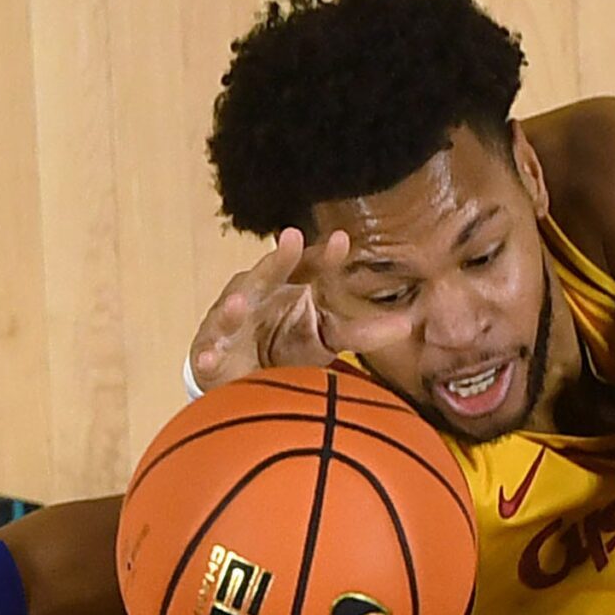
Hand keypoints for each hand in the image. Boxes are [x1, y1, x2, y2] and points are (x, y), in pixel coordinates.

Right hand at [187, 228, 400, 389]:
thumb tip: (408, 324)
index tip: (344, 241)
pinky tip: (208, 360)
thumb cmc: (286, 346)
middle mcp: (256, 295)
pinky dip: (206, 356)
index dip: (324, 256)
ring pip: (231, 310)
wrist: (243, 375)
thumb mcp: (327, 338)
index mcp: (287, 286)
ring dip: (234, 307)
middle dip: (277, 260)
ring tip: (242, 304)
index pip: (308, 266)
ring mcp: (229, 323)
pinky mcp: (209, 353)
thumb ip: (363, 332)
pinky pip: (207, 354)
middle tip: (292, 239)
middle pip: (267, 275)